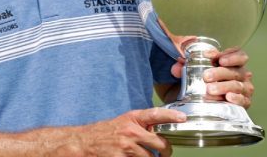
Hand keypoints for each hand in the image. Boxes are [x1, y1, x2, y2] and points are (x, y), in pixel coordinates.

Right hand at [60, 108, 184, 156]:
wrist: (83, 143)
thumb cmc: (104, 133)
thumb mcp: (123, 122)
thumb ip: (140, 125)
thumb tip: (160, 131)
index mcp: (132, 119)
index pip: (155, 114)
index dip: (171, 115)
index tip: (184, 117)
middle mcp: (130, 132)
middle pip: (160, 143)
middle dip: (166, 152)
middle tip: (165, 154)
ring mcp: (126, 148)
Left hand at [170, 48, 254, 108]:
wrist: (199, 104)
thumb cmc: (199, 82)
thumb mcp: (189, 72)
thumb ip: (183, 66)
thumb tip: (176, 67)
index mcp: (232, 62)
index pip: (238, 54)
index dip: (230, 55)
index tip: (216, 58)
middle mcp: (241, 74)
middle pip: (235, 70)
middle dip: (220, 72)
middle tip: (206, 76)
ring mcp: (243, 89)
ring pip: (237, 85)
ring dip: (224, 86)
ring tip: (210, 89)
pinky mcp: (244, 103)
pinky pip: (243, 100)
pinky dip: (237, 98)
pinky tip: (228, 97)